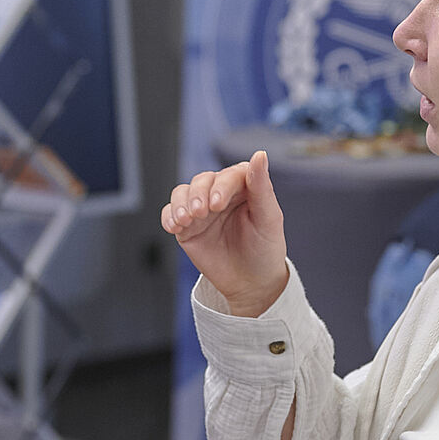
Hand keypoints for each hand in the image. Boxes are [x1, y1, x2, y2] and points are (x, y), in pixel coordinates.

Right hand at [160, 150, 289, 315]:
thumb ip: (262, 187)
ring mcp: (202, 211)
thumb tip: (260, 155)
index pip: (229, 174)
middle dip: (198, 194)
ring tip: (186, 219)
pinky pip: (170, 213)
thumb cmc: (265, 251)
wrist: (251, 284)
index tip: (218, 203)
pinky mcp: (187, 227)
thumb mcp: (269, 219)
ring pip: (183, 193)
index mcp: (244, 188)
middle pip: (202, 180)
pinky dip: (169, 216)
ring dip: (181, 203)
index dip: (221, 185)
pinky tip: (174, 226)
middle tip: (201, 213)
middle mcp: (220, 195)